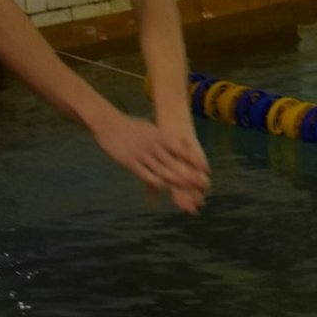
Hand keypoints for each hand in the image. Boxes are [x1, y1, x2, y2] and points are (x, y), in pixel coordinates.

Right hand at [94, 115, 210, 213]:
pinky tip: (165, 189)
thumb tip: (180, 144)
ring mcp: (142, 155)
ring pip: (163, 172)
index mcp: (160, 137)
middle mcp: (154, 146)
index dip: (194, 161)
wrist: (109, 124)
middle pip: (175, 164)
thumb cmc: (132, 126)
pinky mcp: (131, 162)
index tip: (206, 170)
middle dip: (189, 176)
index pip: (182, 151)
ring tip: (187, 192)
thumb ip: (165, 139)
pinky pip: (147, 175)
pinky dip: (158, 183)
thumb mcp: (152, 129)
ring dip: (176, 183)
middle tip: (202, 186)